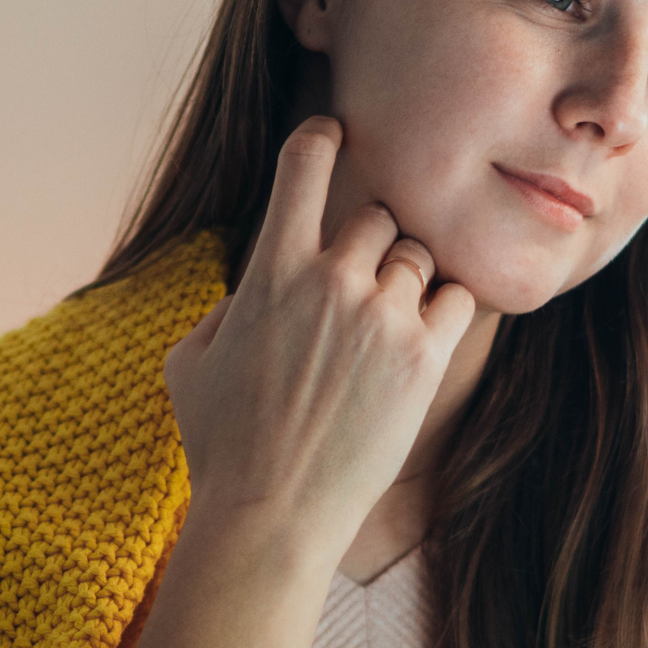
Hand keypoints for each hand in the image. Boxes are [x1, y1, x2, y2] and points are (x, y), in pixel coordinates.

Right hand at [110, 119, 477, 647]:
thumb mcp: (189, 362)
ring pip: (418, 255)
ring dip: (405, 279)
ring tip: (382, 328)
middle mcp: (331, 279)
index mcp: (270, 269)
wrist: (271, 514)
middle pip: (378, 212)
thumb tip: (252, 290)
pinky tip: (423, 337)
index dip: (323, 137)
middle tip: (359, 284)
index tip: (335, 133)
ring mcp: (382, 315)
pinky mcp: (424, 356)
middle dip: (371, 240)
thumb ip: (224, 307)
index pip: (305, 162)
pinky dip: (444, 309)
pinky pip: (458, 298)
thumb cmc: (220, 444)